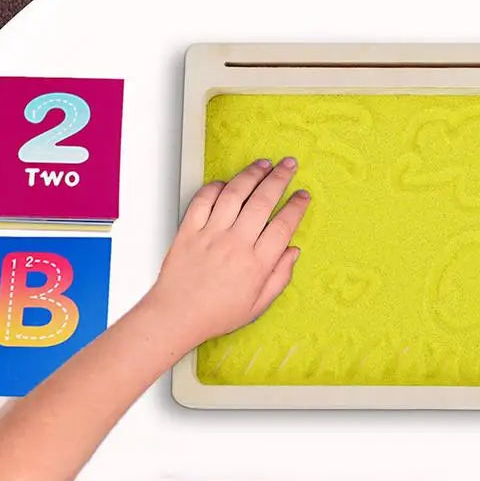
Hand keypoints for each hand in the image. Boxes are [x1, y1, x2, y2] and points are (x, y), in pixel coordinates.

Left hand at [148, 157, 308, 348]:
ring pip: (235, 193)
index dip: (296, 206)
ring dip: (252, 174)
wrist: (176, 316)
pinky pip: (204, 199)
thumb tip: (293, 252)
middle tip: (289, 165)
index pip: (283, 225)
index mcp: (256, 264)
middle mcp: (235, 244)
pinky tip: (227, 182)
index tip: (302, 196)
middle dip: (280, 178)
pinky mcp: (189, 230)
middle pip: (263, 201)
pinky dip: (216, 186)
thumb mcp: (258, 305)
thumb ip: (279, 277)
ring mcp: (211, 234)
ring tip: (263, 164)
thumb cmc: (215, 314)